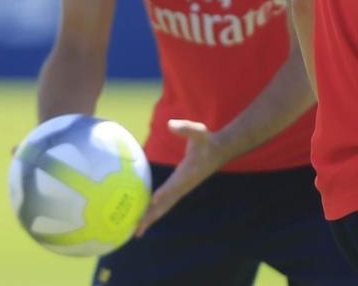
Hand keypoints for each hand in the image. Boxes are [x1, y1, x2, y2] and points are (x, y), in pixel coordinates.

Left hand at [134, 119, 222, 236]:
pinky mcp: (180, 188)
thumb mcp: (198, 130)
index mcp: (187, 173)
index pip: (175, 184)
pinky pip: (165, 202)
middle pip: (166, 203)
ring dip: (151, 218)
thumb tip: (170, 124)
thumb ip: (185, 127)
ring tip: (137, 232)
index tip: (153, 201)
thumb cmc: (207, 140)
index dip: (165, 192)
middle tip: (137, 231)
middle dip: (152, 216)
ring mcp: (182, 188)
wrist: (220, 151)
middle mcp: (184, 185)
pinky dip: (155, 211)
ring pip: (165, 206)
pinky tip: (145, 217)